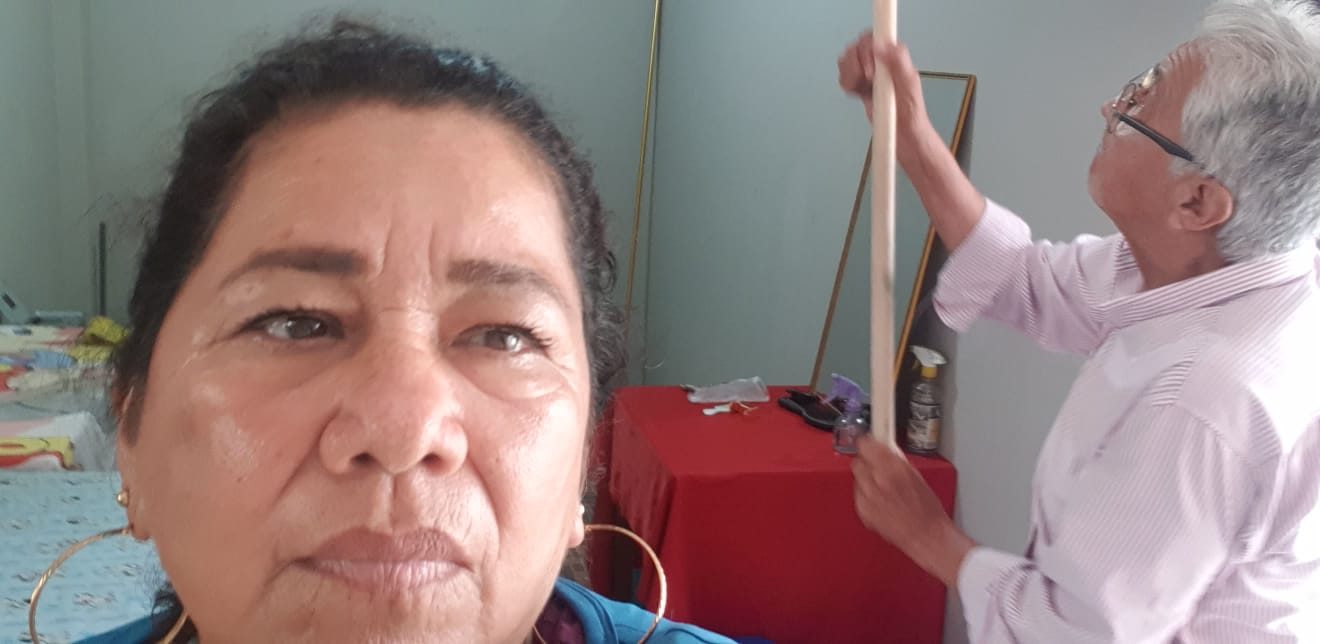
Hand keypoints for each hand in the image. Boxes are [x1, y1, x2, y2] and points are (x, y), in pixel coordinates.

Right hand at [836, 32, 935, 162]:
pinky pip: (844, 77)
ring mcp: (869, 75)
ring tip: (861, 88)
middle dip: (855, 64)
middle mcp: (880, 63)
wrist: (903, 136)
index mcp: (894, 58)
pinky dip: (846, 83)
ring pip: (847, 61)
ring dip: (849, 74)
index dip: (865, 49)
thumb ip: (897, 61)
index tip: (869, 70)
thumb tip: (880, 44)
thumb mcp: (908, 84)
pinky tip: (855, 92)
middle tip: (867, 80)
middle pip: (856, 47)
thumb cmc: (911, 113)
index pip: (873, 38)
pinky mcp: (860, 88)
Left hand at [851, 436, 974, 586]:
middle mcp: (876, 481)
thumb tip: (883, 448)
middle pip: (858, 461)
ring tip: (883, 487)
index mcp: (892, 468)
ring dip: (866, 478)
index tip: (871, 444)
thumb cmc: (927, 508)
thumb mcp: (915, 474)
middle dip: (867, 462)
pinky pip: (858, 495)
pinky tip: (881, 501)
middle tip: (878, 467)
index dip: (868, 444)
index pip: (865, 444)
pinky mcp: (862, 511)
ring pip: (857, 477)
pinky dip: (866, 494)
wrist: (926, 535)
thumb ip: (895, 460)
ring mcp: (867, 497)